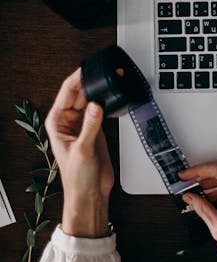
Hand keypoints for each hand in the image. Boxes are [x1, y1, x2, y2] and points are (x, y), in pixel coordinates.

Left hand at [45, 68, 113, 237]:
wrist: (90, 194)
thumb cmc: (77, 177)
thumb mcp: (83, 149)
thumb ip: (90, 126)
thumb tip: (96, 104)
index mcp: (57, 121)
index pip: (67, 91)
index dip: (78, 78)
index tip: (89, 68)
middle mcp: (69, 120)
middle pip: (80, 92)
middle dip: (92, 82)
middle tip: (107, 72)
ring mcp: (83, 123)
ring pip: (92, 98)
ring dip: (101, 90)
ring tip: (113, 80)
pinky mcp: (96, 128)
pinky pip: (101, 108)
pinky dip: (108, 101)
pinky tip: (114, 96)